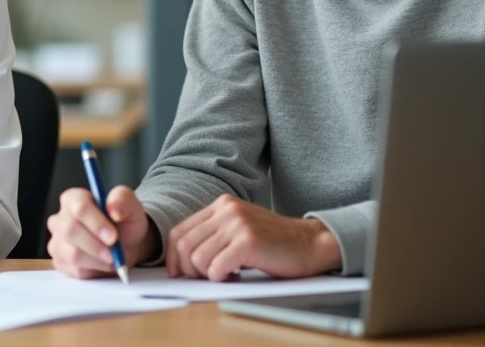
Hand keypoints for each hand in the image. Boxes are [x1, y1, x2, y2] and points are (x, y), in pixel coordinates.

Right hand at [47, 186, 159, 278]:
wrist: (125, 246)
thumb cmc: (124, 223)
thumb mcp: (131, 207)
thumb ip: (123, 200)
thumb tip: (113, 206)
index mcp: (73, 198)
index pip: (79, 207)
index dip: (96, 223)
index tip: (113, 237)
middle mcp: (60, 219)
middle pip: (70, 231)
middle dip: (96, 245)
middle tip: (114, 253)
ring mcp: (57, 241)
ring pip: (72, 254)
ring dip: (97, 260)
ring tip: (112, 259)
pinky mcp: (59, 262)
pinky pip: (74, 270)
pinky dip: (93, 270)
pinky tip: (102, 264)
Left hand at [165, 195, 340, 280]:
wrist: (310, 243)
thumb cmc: (274, 243)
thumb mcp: (239, 229)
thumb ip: (214, 235)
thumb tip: (182, 260)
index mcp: (221, 205)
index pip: (179, 231)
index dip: (173, 257)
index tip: (178, 273)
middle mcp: (226, 210)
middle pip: (185, 246)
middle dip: (189, 270)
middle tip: (207, 278)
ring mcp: (237, 223)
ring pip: (198, 259)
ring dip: (208, 275)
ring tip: (228, 274)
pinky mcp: (248, 241)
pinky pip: (216, 268)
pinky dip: (221, 278)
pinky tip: (236, 275)